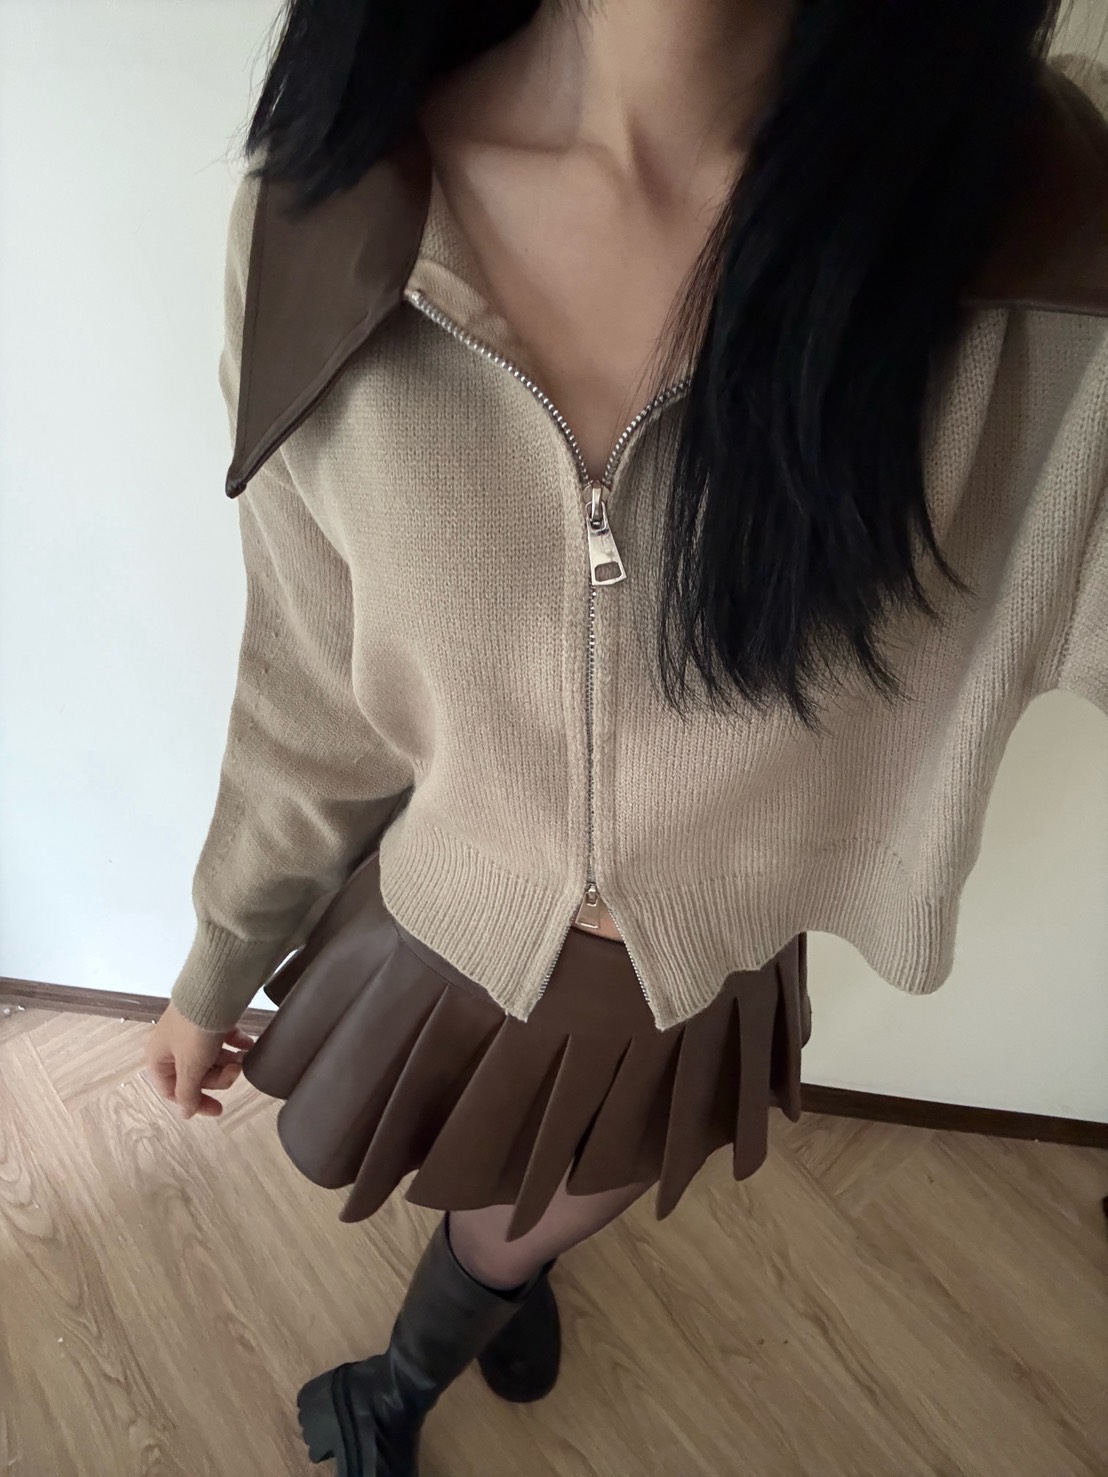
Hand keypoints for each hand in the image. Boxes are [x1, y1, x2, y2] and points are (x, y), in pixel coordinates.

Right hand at [145, 1003, 254, 1119]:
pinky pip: (223, 1039)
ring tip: (243, 1057)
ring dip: (229, 1062)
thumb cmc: (196, 1030)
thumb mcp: (190, 1065)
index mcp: (159, 1057)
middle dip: (219, 1077)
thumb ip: (188, 1092)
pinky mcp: (210, 1019)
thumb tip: (185, 1113)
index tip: (219, 1108)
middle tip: (236, 1072)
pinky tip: (249, 1044)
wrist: (213, 988)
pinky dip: (236, 1044)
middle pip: (196, 1075)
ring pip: (211, 1058)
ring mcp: (192, 1031)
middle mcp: (173, 1045)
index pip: (173, 1091)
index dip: (196, 1102)